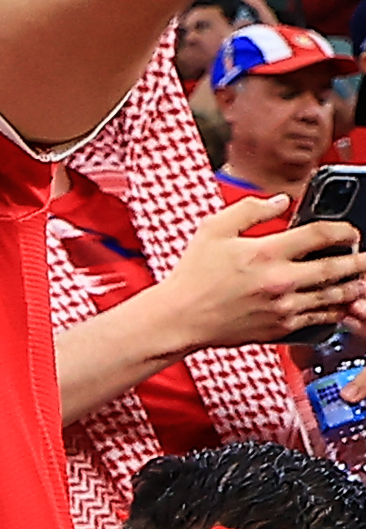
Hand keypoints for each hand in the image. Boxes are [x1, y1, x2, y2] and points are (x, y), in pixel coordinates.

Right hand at [154, 188, 365, 352]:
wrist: (180, 317)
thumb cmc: (193, 276)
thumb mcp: (212, 230)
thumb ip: (248, 210)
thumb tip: (279, 201)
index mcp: (265, 252)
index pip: (320, 235)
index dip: (343, 230)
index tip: (350, 231)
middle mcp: (279, 280)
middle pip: (337, 268)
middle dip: (361, 261)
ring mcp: (283, 306)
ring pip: (334, 295)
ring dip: (354, 285)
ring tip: (362, 279)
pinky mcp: (281, 327)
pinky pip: (321, 318)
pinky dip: (337, 310)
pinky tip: (342, 303)